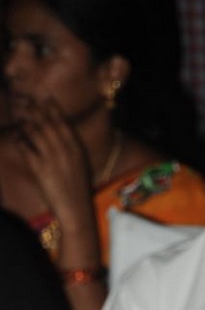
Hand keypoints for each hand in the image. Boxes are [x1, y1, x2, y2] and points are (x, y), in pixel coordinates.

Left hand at [14, 98, 94, 228]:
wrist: (76, 211)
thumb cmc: (79, 192)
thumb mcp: (81, 167)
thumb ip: (72, 152)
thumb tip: (62, 139)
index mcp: (77, 149)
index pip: (63, 123)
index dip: (53, 109)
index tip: (46, 98)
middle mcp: (64, 150)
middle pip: (48, 124)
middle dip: (37, 111)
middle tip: (29, 103)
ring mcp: (52, 159)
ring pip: (36, 133)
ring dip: (27, 124)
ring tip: (22, 119)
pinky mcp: (40, 169)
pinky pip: (26, 149)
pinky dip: (21, 142)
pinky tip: (17, 138)